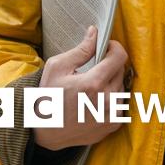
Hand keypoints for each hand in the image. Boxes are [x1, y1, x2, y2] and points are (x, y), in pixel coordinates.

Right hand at [32, 26, 126, 150]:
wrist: (43, 132)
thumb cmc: (47, 98)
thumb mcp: (57, 68)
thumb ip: (81, 49)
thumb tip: (96, 32)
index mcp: (93, 84)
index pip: (120, 56)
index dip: (114, 48)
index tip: (106, 48)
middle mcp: (107, 100)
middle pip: (120, 71)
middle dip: (109, 66)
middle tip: (92, 71)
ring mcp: (112, 115)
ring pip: (121, 87)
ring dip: (110, 83)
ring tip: (91, 89)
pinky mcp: (113, 124)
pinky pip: (120, 103)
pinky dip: (111, 99)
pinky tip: (94, 102)